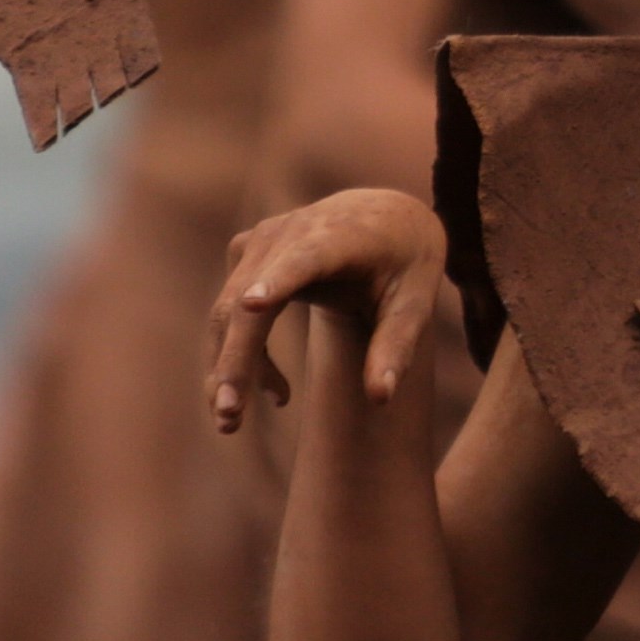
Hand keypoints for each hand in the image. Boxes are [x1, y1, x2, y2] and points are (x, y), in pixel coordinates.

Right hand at [205, 190, 455, 434]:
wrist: (383, 218)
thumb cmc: (404, 265)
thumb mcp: (415, 305)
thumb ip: (396, 349)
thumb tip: (381, 399)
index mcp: (340, 236)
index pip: (305, 260)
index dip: (277, 282)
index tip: (251, 306)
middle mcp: (292, 231)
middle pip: (249, 298)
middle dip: (235, 358)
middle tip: (230, 416)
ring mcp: (262, 240)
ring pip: (227, 308)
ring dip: (224, 365)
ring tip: (231, 422)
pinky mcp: (246, 252)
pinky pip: (229, 310)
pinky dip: (239, 352)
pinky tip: (275, 391)